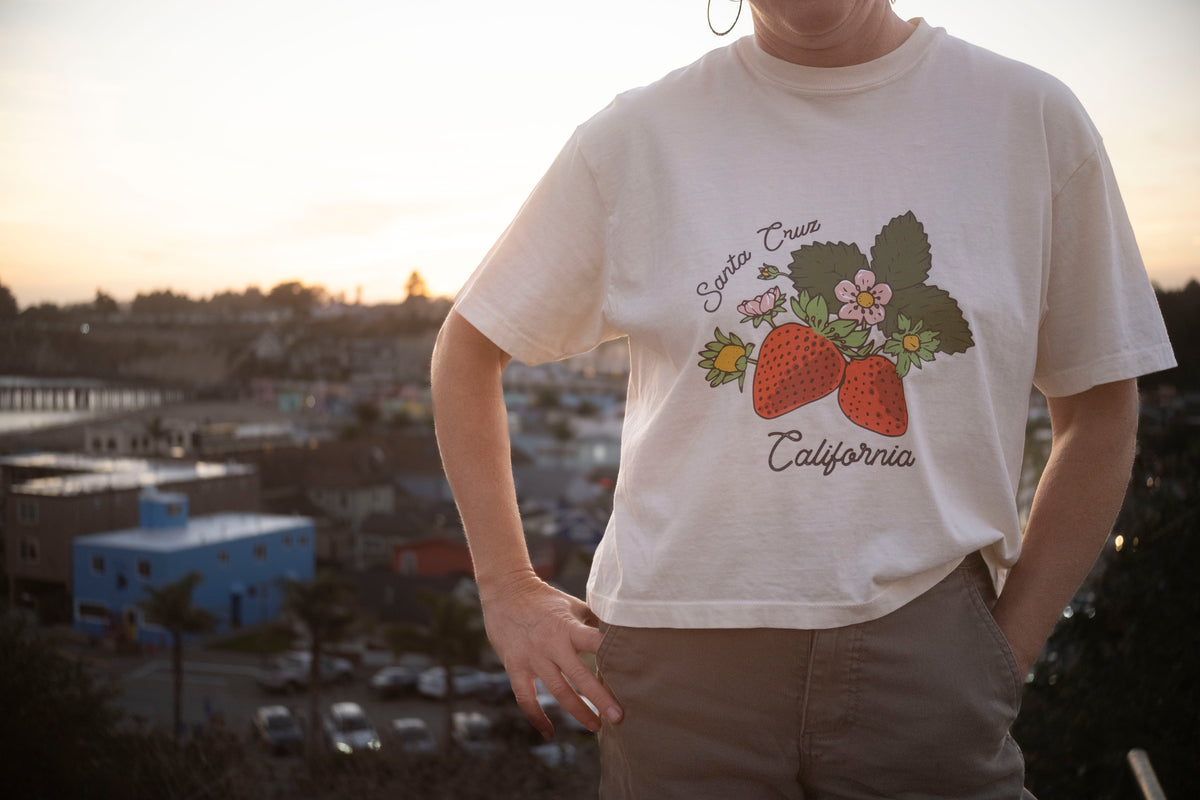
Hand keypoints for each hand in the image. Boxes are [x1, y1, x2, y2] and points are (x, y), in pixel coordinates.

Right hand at [479, 571, 621, 737]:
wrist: (505, 591)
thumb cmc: (545, 599)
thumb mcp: (572, 604)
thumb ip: (594, 621)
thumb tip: (621, 632)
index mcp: (568, 627)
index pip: (595, 643)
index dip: (613, 657)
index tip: (631, 675)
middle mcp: (551, 644)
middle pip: (580, 677)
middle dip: (600, 699)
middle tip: (618, 718)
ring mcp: (532, 658)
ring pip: (558, 692)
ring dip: (578, 711)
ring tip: (596, 726)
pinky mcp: (515, 667)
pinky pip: (526, 699)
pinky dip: (537, 718)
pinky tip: (549, 732)